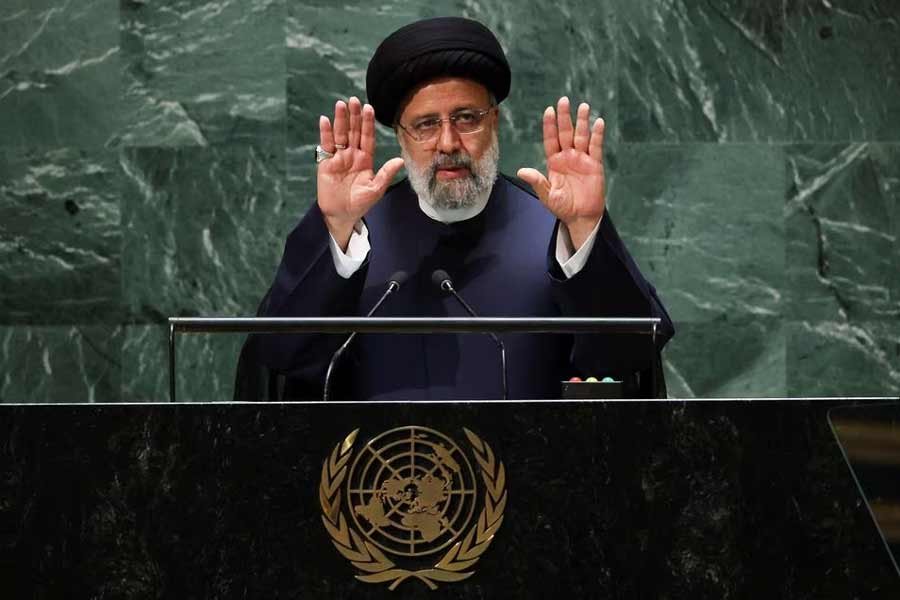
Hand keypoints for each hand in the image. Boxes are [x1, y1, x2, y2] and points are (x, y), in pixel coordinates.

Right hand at [317, 96, 404, 249]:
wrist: (342, 214)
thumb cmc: (360, 203)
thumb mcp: (376, 189)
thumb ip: (386, 174)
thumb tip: (400, 160)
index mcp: (365, 159)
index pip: (367, 137)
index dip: (368, 123)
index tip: (369, 108)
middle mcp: (352, 154)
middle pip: (354, 131)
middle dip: (354, 116)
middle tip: (354, 100)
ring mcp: (339, 157)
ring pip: (340, 134)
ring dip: (340, 120)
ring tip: (340, 104)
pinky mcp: (326, 162)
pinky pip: (326, 145)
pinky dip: (325, 133)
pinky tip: (325, 120)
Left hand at [517, 97, 605, 249]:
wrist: (580, 217)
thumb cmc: (562, 206)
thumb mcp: (546, 195)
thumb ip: (537, 181)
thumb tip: (522, 171)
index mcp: (554, 162)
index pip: (551, 139)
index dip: (550, 125)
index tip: (548, 110)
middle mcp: (568, 157)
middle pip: (566, 133)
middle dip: (564, 117)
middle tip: (563, 100)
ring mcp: (582, 159)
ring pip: (581, 136)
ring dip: (582, 122)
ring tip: (583, 106)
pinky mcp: (595, 165)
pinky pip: (596, 147)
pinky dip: (597, 135)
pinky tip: (598, 123)